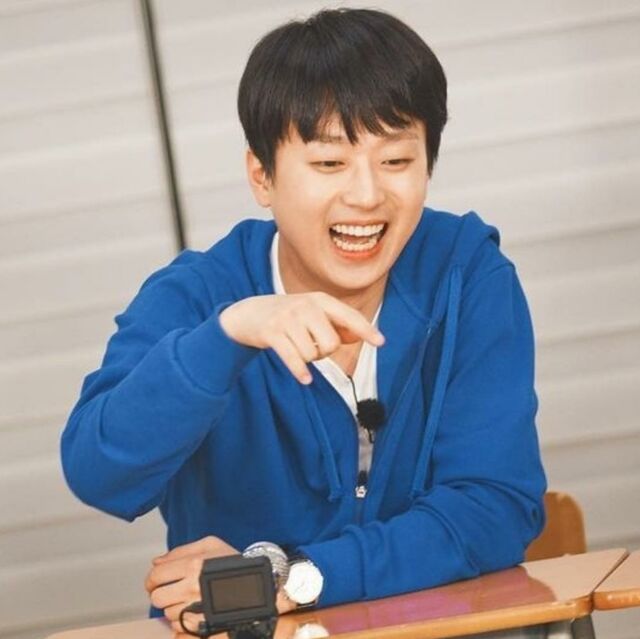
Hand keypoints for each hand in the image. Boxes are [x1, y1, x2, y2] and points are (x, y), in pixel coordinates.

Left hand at [145, 536, 299, 637]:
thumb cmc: (235, 562)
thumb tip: (156, 562)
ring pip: (167, 614)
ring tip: (188, 599)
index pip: (156, 576)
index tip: (155, 582)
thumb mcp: (211, 545)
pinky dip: (183, 621)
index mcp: (193, 564)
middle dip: (161, 595)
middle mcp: (193, 586)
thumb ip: (181, 551)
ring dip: (173, 608)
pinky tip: (194, 610)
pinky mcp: (203, 624)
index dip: (151, 580)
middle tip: (170, 591)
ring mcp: (198, 606)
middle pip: (157, 598)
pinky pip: (179, 627)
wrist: (259, 583)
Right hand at [219, 292, 384, 383]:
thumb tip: (356, 336)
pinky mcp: (272, 332)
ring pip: (312, 354)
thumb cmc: (288, 316)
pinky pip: (294, 359)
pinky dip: (301, 372)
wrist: (248, 313)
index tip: (381, 342)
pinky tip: (305, 379)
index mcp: (320, 300)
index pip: (349, 316)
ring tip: (296, 348)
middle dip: (324, 352)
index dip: (365, 330)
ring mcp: (288, 318)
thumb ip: (335, 324)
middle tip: (310, 346)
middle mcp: (306, 306)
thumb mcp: (311, 313)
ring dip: (307, 359)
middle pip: (331, 343)